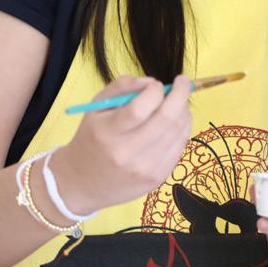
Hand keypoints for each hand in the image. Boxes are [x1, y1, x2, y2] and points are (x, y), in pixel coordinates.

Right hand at [48, 75, 192, 214]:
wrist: (83, 184)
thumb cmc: (92, 139)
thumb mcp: (97, 108)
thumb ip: (122, 87)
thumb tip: (151, 82)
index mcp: (107, 132)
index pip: (140, 108)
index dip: (155, 90)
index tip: (156, 84)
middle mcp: (127, 152)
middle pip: (166, 118)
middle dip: (181, 93)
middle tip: (182, 82)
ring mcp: (145, 168)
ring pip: (179, 131)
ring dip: (184, 110)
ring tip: (178, 102)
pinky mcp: (158, 177)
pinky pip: (180, 146)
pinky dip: (183, 128)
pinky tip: (175, 122)